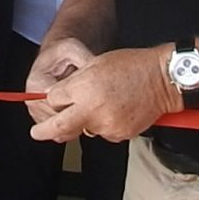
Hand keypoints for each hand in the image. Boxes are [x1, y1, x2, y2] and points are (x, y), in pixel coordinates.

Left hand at [29, 46, 180, 143]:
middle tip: (36, 133)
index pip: (53, 100)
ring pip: (85, 129)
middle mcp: (91, 109)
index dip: (53, 100)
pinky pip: (104, 133)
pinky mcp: (119, 135)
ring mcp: (105, 125)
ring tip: (105, 103)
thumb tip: (59, 98)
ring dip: (87, 121)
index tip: (53, 102)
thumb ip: (75, 83)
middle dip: (44, 131)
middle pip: (58, 127)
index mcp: (83, 88)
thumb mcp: (95, 64)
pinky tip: (117, 110)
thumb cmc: (131, 66)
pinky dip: (105, 125)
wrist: (162, 79)